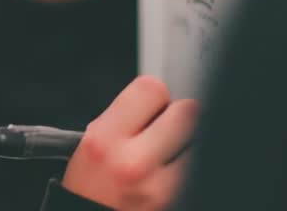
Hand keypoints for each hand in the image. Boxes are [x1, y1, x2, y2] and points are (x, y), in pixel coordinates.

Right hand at [60, 75, 197, 209]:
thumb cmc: (88, 189)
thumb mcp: (88, 145)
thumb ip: (121, 118)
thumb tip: (158, 99)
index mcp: (104, 140)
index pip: (151, 88)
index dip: (154, 95)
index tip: (151, 105)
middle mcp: (133, 163)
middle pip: (186, 112)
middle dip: (178, 117)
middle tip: (165, 129)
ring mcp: (161, 188)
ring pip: (198, 142)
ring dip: (187, 144)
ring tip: (168, 156)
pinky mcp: (178, 201)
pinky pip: (198, 170)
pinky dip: (190, 168)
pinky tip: (172, 174)